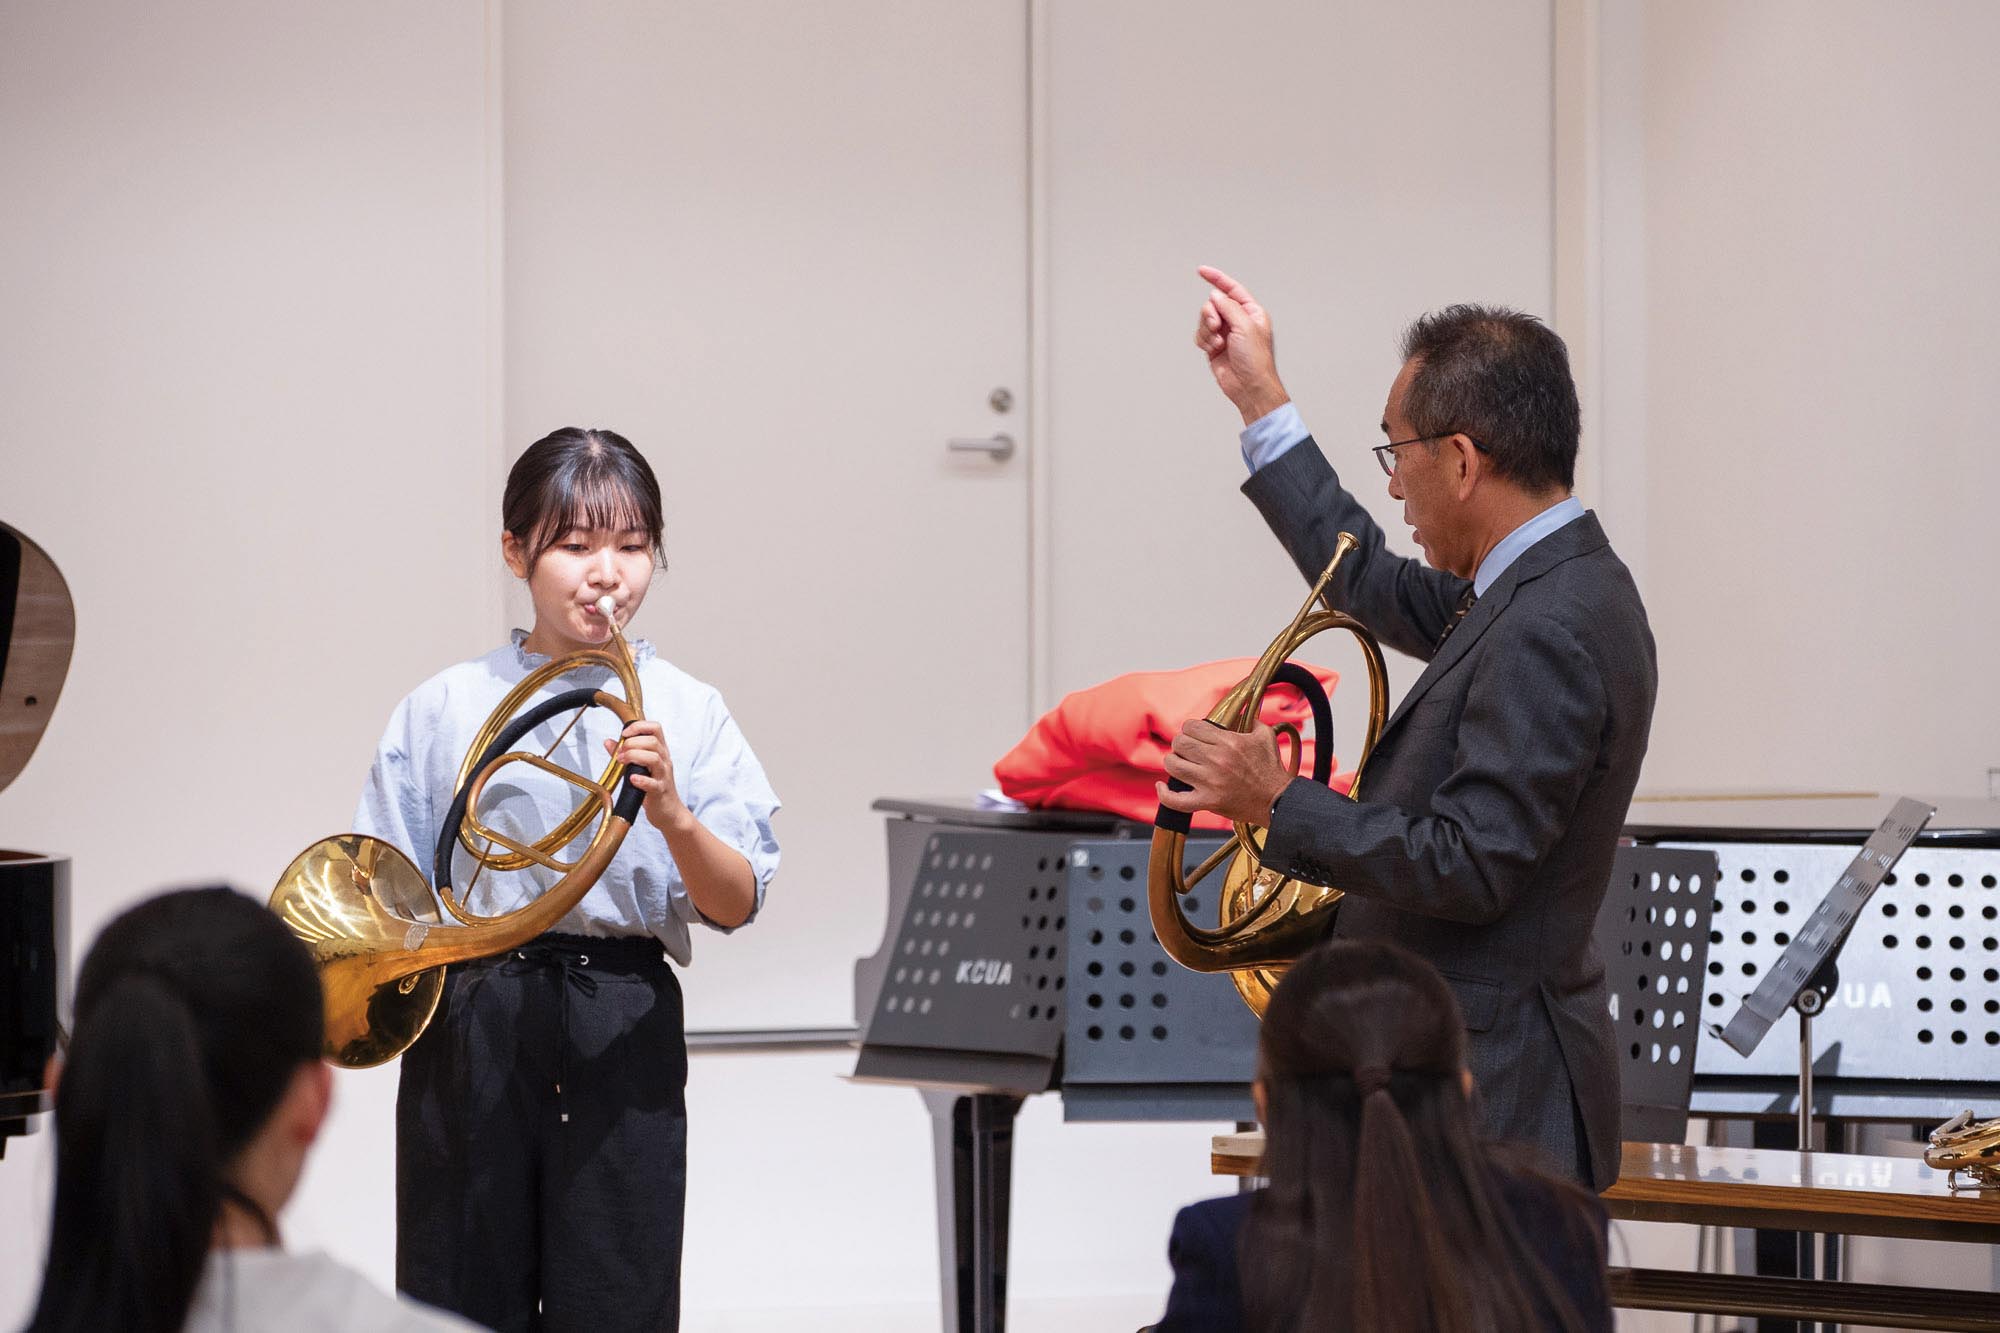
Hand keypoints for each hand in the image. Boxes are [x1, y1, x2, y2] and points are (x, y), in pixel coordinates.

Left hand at [605, 721, 690, 834]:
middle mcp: (664, 761)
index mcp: (660, 752)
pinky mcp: (661, 791)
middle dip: (632, 743)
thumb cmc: (655, 788)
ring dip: (634, 756)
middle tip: (619, 753)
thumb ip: (625, 753)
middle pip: (653, 741)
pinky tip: (632, 779)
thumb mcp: (641, 767)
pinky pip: (653, 783)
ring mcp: (664, 776)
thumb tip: (609, 742)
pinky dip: (641, 780)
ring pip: (654, 758)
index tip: (624, 734)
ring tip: (622, 762)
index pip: (655, 728)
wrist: (670, 812)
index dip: (639, 726)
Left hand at [1156, 719, 1293, 827]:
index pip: (1192, 727)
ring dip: (1174, 762)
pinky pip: (1176, 800)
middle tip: (1188, 750)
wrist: (1278, 800)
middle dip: (1181, 744)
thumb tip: (1242, 710)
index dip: (1190, 729)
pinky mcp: (1208, 802)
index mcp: (1229, 742)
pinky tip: (1162, 786)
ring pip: (1173, 765)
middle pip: (1180, 743)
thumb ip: (1250, 720)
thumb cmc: (1272, 769)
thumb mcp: (1265, 735)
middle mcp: (1217, 760)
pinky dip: (1165, 794)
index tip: (1194, 734)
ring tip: (1180, 764)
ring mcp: (1210, 782)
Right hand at [1194, 265, 1289, 424]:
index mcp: (1251, 312)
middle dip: (1210, 314)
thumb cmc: (1255, 360)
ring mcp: (1225, 333)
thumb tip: (1215, 295)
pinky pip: (1200, 335)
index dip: (1216, 278)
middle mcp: (1237, 320)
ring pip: (1204, 320)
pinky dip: (1204, 341)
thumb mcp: (1245, 326)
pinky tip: (1213, 350)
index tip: (1201, 270)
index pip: (1231, 289)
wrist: (1249, 386)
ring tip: (1217, 343)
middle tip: (1216, 326)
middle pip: (1213, 304)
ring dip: (1207, 330)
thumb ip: (1228, 307)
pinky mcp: (1214, 346)